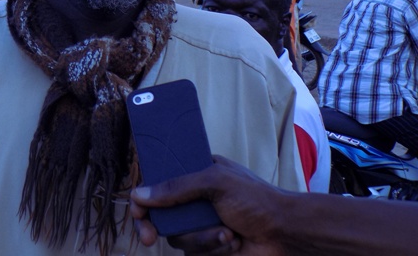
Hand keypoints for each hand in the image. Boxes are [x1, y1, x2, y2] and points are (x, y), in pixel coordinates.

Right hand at [130, 156, 284, 254]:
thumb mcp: (214, 182)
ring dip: (201, 238)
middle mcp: (196, 201)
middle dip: (153, 226)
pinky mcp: (210, 249)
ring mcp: (202, 225)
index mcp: (196, 176)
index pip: (159, 183)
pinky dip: (212, 250)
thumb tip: (139, 195)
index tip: (137, 211)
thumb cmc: (256, 200)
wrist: (286, 234)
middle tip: (147, 237)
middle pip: (160, 215)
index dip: (143, 198)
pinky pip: (194, 254)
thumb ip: (176, 187)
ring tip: (227, 233)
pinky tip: (233, 243)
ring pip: (178, 239)